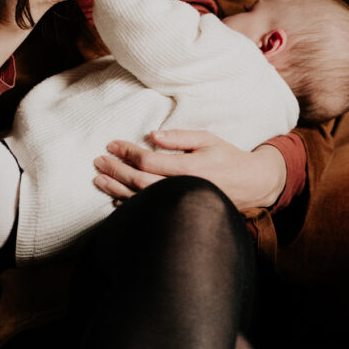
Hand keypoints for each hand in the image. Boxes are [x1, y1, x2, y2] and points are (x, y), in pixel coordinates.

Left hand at [93, 131, 287, 211]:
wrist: (251, 185)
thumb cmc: (228, 158)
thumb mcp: (208, 139)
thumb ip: (180, 137)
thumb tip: (152, 135)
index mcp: (190, 168)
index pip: (148, 162)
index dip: (127, 153)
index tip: (111, 144)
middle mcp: (183, 189)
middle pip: (139, 183)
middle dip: (115, 171)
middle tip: (98, 161)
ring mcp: (181, 204)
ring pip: (141, 201)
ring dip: (116, 190)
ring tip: (98, 179)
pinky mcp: (180, 212)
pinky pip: (151, 212)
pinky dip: (131, 206)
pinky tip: (116, 200)